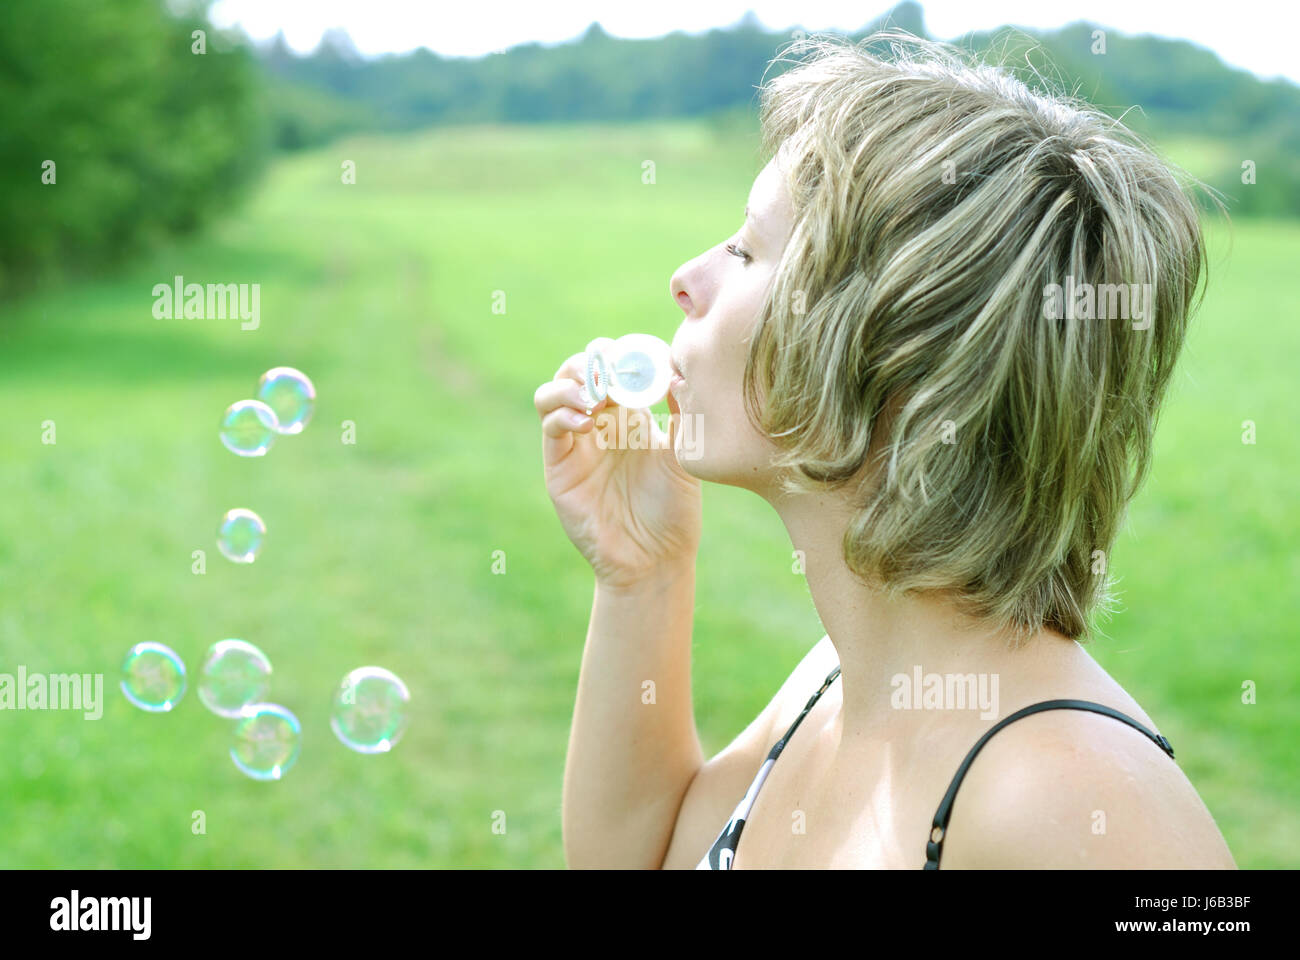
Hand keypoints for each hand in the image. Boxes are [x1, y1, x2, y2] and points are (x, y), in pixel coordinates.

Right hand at [535, 351, 701, 587]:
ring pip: (553, 393)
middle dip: (592, 361)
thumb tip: (680, 370)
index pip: (612, 367)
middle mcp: (598, 424)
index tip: (639, 353)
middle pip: (579, 371)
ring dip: (570, 382)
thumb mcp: (683, 454)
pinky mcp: (559, 468)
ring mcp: (575, 444)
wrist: (655, 558)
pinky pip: (551, 428)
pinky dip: (563, 414)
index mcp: (629, 414)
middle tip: (612, 367)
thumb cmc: (674, 509)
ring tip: (595, 393)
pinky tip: (588, 422)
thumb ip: (680, 413)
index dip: (620, 353)